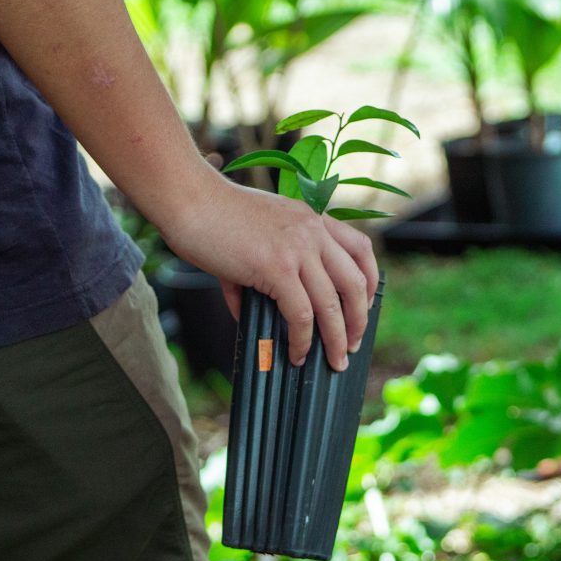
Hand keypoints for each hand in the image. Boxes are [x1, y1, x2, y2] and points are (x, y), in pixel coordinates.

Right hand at [162, 159, 377, 370]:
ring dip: (336, 339)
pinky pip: (301, 314)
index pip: (361, 249)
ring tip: (334, 360)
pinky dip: (303, 340)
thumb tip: (253, 311)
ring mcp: (298, 249)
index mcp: (314, 219)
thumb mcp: (258, 232)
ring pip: (332, 304)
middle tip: (352, 345)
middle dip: (358, 320)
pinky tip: (297, 353)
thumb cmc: (215, 216)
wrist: (190, 199)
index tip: (364, 308)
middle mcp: (313, 231)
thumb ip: (268, 268)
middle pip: (355, 283)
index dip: (369, 283)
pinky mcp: (277, 268)